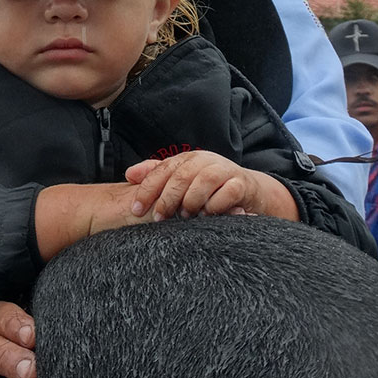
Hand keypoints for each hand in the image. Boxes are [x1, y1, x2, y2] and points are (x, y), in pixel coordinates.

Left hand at [124, 151, 298, 220]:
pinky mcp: (242, 184)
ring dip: (191, 201)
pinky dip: (215, 206)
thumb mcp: (182, 179)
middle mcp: (205, 161)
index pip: (162, 170)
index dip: (147, 189)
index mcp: (187, 159)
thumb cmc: (210, 187)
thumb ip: (156, 175)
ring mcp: (225, 170)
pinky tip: (208, 216)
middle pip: (180, 176)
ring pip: (203, 181)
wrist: (249, 191)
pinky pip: (227, 193)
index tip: (136, 209)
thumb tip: (129, 174)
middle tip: (159, 218)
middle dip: (167, 198)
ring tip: (185, 217)